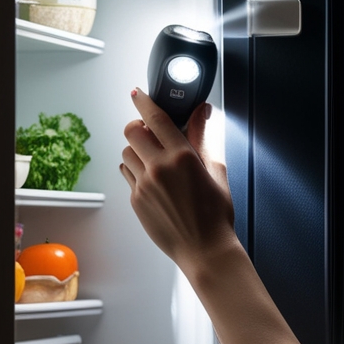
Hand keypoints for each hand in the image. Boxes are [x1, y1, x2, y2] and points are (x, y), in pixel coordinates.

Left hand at [120, 89, 236, 268]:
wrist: (204, 249)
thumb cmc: (216, 214)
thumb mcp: (216, 170)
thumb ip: (204, 137)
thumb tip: (202, 112)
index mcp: (182, 157)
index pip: (156, 118)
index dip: (144, 102)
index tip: (139, 94)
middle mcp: (159, 168)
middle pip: (132, 132)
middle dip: (139, 127)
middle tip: (150, 133)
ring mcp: (144, 185)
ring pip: (127, 153)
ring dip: (138, 150)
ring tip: (155, 161)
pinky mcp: (136, 200)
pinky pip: (127, 175)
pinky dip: (137, 171)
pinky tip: (153, 180)